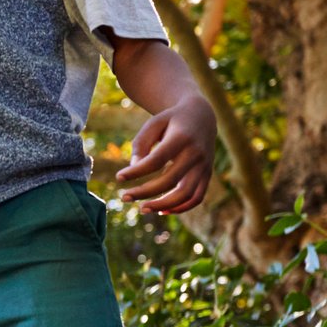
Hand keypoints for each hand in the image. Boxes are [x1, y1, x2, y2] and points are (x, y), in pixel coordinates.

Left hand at [116, 96, 214, 214]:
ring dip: (163, 205)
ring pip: (186, 194)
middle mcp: (196, 153)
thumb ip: (141, 144)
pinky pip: (197, 198)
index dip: (136, 172)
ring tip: (142, 208)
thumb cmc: (170, 121)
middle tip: (124, 197)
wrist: (201, 116)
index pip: (156, 160)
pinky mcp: (207, 175)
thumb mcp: (153, 124)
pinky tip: (161, 211)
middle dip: (145, 192)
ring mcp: (204, 166)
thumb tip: (133, 168)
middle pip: (170, 180)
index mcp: (182, 138)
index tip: (119, 177)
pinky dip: (180, 208)